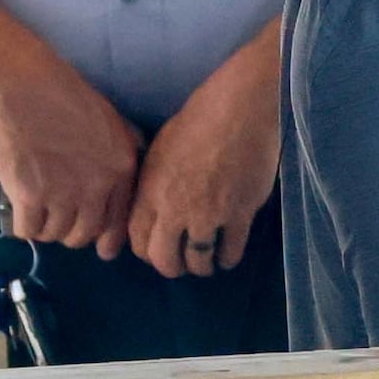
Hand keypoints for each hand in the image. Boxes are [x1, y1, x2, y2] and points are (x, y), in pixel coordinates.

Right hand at [0, 48, 142, 252]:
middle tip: (59, 217)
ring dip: (46, 228)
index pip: (119, 223)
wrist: (23, 85)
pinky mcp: (29, 196)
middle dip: (72, 232)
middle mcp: (97, 186)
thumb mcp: (111, 123)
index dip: (106, 238)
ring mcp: (63, 193)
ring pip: (56, 235)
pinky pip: (28, 231)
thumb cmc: (66, 98)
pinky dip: (24, 227)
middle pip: (85, 235)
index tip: (99, 245)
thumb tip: (126, 182)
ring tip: (39, 210)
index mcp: (122, 169)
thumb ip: (122, 152)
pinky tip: (22, 212)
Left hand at [126, 37, 281, 277]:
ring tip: (208, 265)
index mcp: (150, 193)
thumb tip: (156, 202)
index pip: (138, 240)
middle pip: (165, 259)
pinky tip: (229, 256)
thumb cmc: (198, 120)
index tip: (156, 252)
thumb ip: (153, 183)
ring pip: (199, 259)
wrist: (239, 110)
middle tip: (180, 266)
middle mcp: (175, 210)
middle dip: (171, 267)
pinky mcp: (240, 214)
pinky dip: (229, 258)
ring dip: (201, 267)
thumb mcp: (159, 150)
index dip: (147, 252)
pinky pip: (231, 249)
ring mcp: (208, 215)